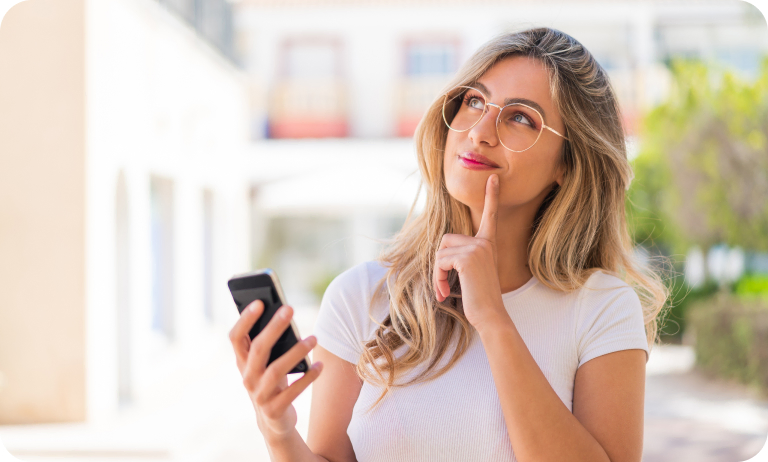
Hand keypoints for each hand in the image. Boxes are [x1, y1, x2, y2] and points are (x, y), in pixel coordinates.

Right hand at [229, 300, 323, 437]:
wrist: (273, 421)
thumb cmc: (271, 382)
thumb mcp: (265, 364)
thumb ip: (269, 344)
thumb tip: (283, 314)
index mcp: (242, 362)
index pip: (236, 338)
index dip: (245, 320)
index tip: (259, 302)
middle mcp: (247, 377)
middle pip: (258, 349)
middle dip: (273, 327)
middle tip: (290, 308)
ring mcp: (260, 395)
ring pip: (276, 370)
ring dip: (296, 352)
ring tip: (314, 338)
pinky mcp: (275, 410)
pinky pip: (293, 391)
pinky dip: (308, 377)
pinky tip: (320, 365)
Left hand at [433, 174, 507, 331]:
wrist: (490, 315)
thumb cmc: (479, 299)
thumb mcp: (472, 273)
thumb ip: (463, 257)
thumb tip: (442, 253)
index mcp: (488, 244)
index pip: (490, 216)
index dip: (491, 196)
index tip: (493, 178)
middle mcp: (485, 242)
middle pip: (446, 240)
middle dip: (439, 263)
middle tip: (444, 285)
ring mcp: (477, 248)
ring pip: (440, 252)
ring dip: (437, 274)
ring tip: (446, 290)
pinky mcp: (468, 257)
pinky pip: (440, 261)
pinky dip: (437, 278)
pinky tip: (446, 293)